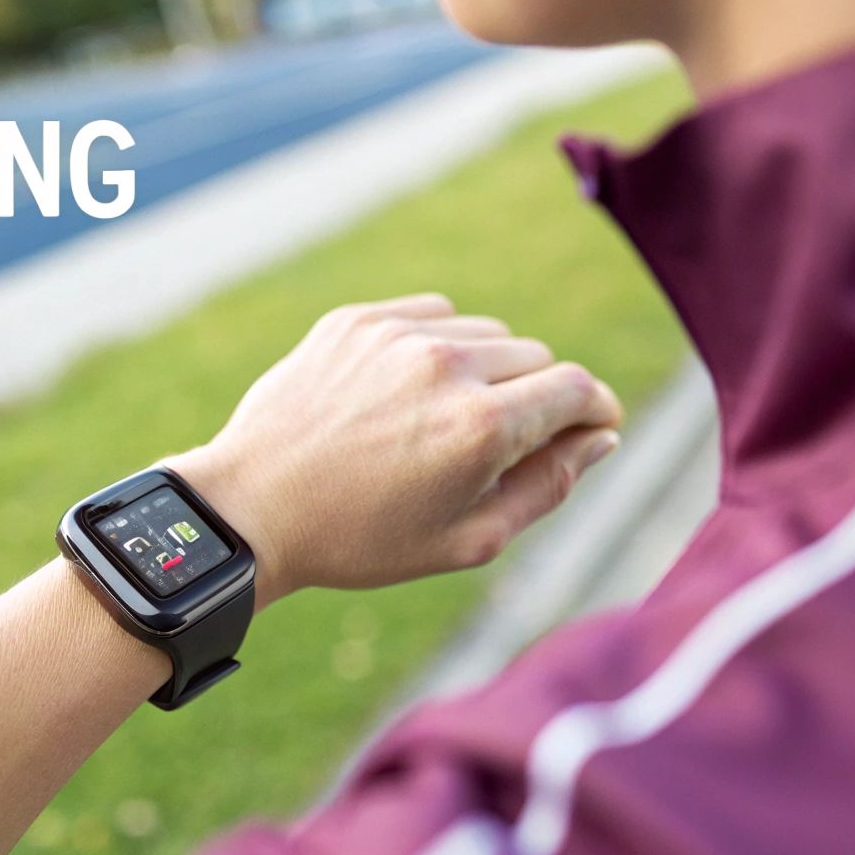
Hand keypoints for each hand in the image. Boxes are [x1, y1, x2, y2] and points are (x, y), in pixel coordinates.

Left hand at [165, 293, 621, 607]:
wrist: (251, 508)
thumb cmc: (363, 539)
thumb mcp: (469, 539)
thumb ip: (550, 485)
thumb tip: (602, 437)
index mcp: (483, 426)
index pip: (577, 389)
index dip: (594, 410)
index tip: (589, 428)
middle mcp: (447, 365)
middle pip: (536, 359)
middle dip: (535, 399)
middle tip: (494, 448)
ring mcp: (398, 334)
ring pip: (486, 334)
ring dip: (485, 370)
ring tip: (441, 424)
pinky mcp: (358, 319)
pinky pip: (433, 315)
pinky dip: (437, 347)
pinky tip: (407, 394)